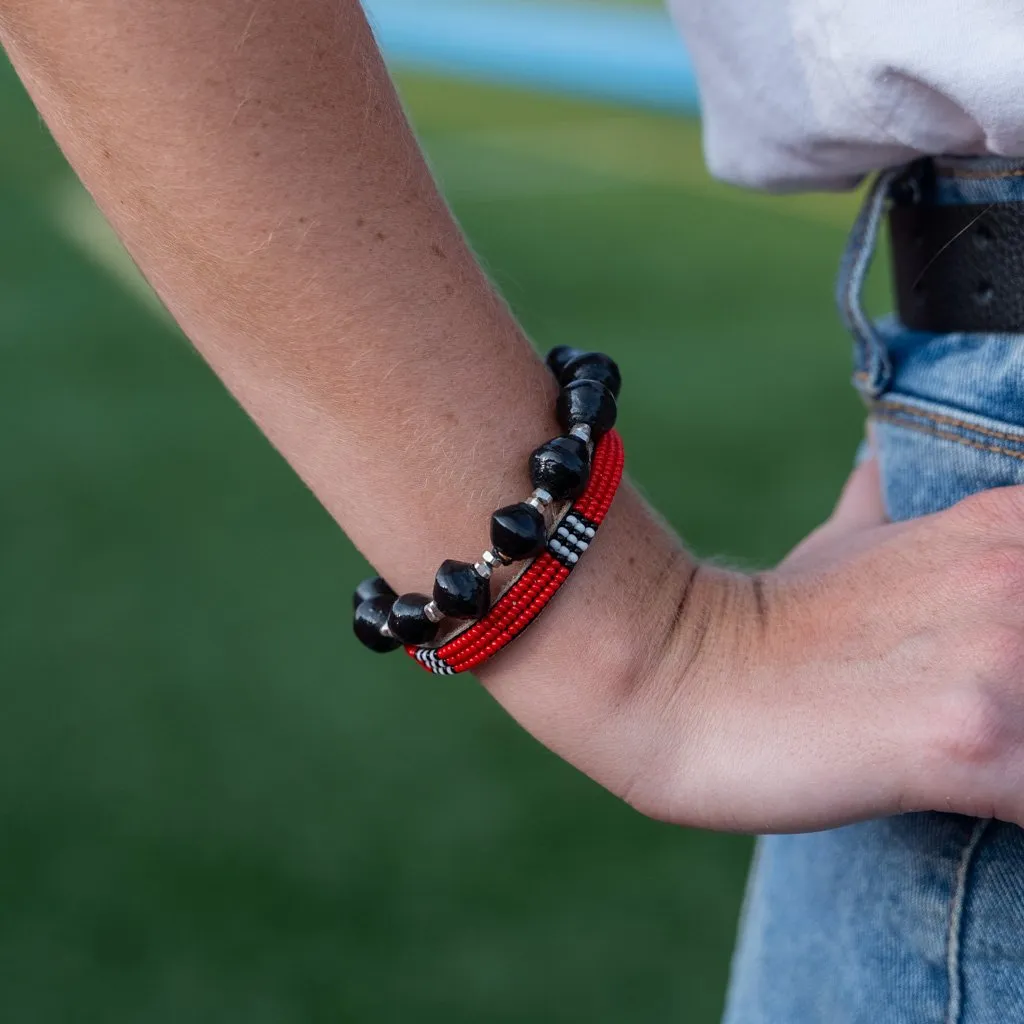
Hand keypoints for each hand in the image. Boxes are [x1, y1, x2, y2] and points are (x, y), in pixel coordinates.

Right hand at [594, 455, 1023, 832]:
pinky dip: (1022, 816)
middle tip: (1003, 729)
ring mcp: (1002, 655)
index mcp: (1010, 525)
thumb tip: (887, 459)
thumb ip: (893, 498)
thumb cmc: (769, 619)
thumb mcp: (847, 538)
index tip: (1011, 685)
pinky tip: (981, 810)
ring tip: (991, 769)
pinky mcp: (969, 739)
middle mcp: (1020, 575)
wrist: (677, 667)